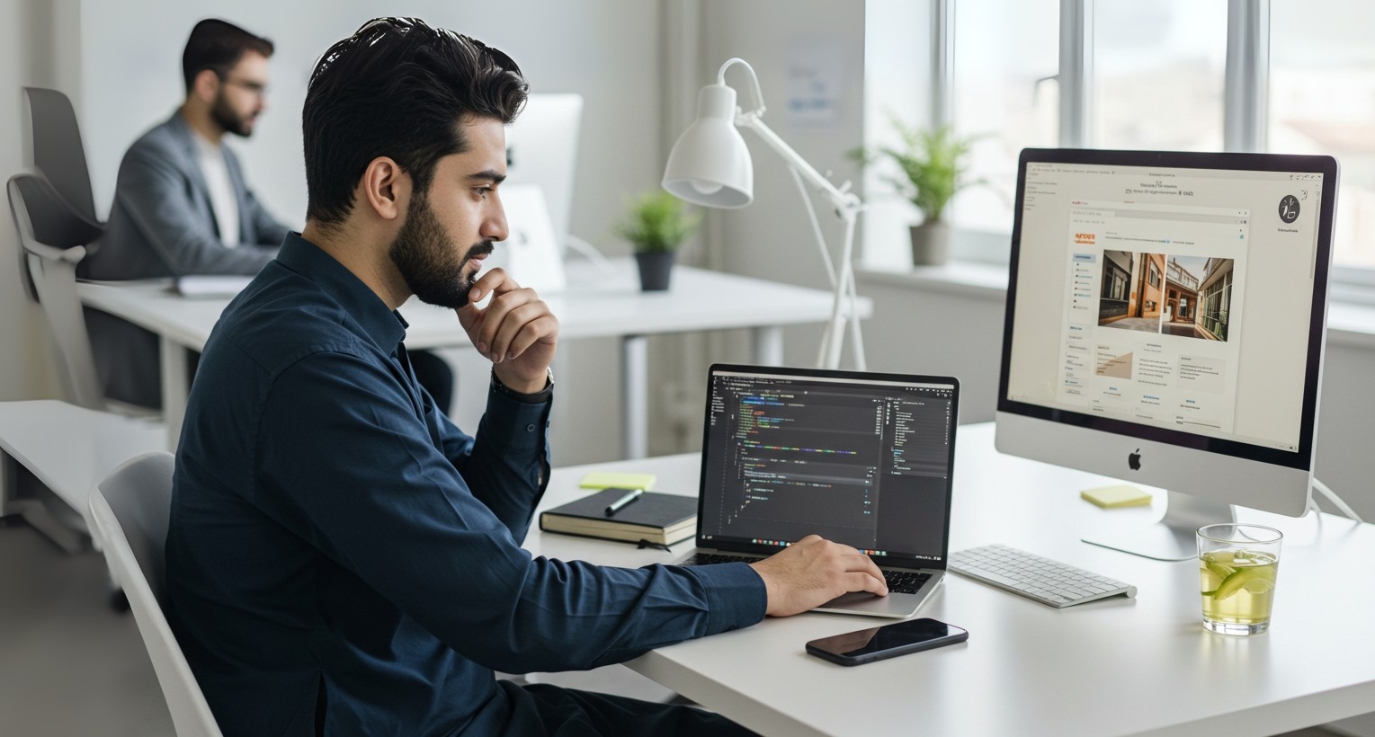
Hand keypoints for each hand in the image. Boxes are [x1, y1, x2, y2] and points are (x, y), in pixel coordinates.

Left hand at [457, 268, 558, 391]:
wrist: (515, 367)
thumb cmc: (495, 342)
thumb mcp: (473, 325)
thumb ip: (464, 307)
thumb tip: (455, 291)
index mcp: (507, 290)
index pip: (499, 274)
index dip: (485, 283)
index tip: (472, 298)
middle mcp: (526, 295)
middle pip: (503, 302)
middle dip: (489, 328)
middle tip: (482, 347)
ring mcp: (540, 307)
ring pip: (516, 318)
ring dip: (501, 341)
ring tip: (496, 356)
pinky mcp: (551, 323)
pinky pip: (532, 330)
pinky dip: (517, 345)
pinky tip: (511, 354)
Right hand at [748, 535, 887, 616]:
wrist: (764, 586)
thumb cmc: (771, 579)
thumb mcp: (791, 560)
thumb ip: (808, 562)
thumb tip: (816, 574)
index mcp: (814, 542)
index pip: (840, 549)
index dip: (852, 559)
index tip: (857, 566)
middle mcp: (826, 548)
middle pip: (856, 555)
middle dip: (868, 565)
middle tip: (875, 574)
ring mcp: (833, 563)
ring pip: (865, 564)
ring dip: (877, 575)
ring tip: (881, 584)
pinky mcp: (837, 580)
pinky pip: (865, 581)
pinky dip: (876, 585)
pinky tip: (880, 590)